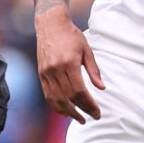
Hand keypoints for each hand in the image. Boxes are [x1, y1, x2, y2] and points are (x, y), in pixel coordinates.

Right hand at [35, 9, 104, 123]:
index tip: (97, 112)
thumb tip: (102, 88)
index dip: (89, 105)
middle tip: (92, 118)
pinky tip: (65, 111)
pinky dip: (56, 105)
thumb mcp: (87, 49)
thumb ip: (94, 70)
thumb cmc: (71, 35)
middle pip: (68, 98)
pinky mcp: (41, 73)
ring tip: (79, 118)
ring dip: (68, 112)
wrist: (50, 24)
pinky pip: (47, 94)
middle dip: (81, 110)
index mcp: (69, 63)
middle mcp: (55, 69)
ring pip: (56, 99)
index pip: (79, 91)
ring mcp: (46, 72)